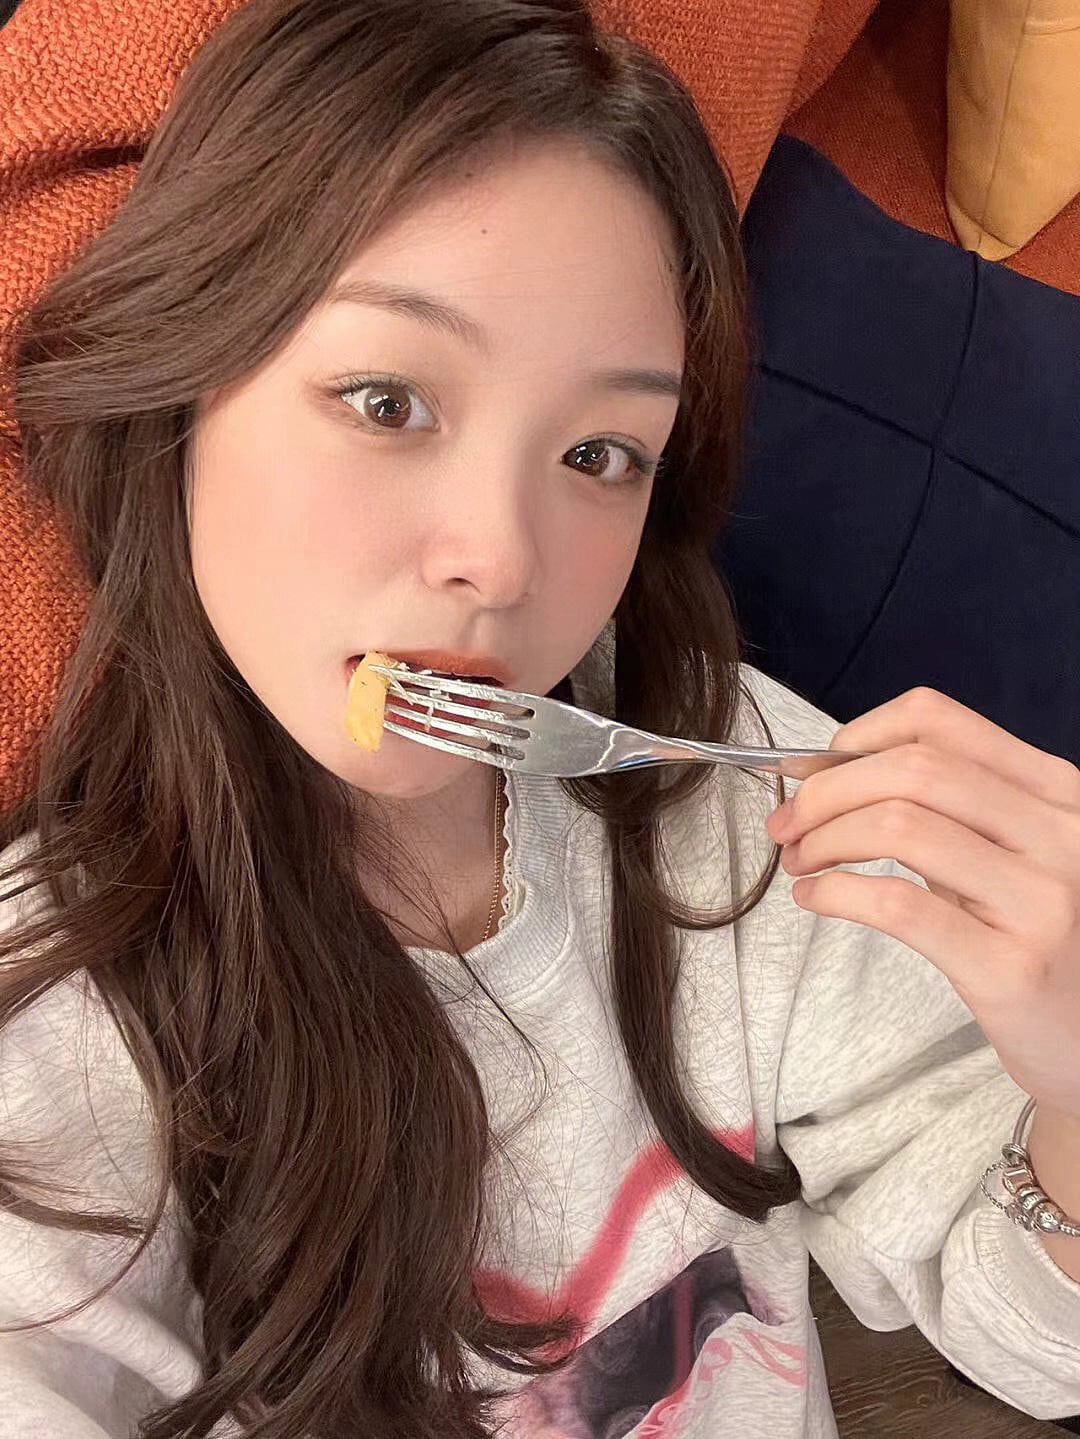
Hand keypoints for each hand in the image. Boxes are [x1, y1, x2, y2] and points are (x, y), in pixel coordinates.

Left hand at [765, 688, 1079, 1122]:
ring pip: (900, 827)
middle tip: (788, 824)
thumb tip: (825, 775)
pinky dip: (837, 892)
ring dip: (825, 838)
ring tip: (801, 862)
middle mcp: (1060, 833)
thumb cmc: (1043, 941)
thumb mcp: (1012, 855)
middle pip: (911, 770)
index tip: (814, 771)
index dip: (856, 737)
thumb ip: (943, 810)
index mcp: (1056, 790)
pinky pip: (901, 906)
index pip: (937, 721)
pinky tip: (817, 898)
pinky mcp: (1013, 967)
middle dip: (826, 792)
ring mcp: (1043, 900)